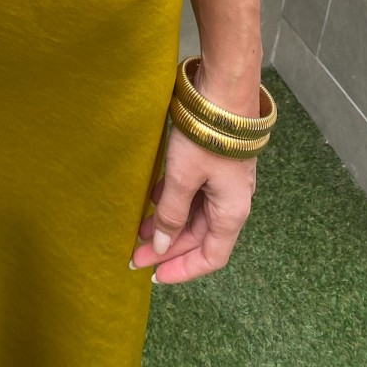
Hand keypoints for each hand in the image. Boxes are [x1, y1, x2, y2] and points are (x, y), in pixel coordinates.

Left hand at [131, 127, 256, 281]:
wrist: (223, 90)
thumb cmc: (205, 137)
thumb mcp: (183, 178)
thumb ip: (170, 214)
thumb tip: (159, 246)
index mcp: (231, 213)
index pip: (210, 257)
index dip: (182, 270)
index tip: (153, 275)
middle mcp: (232, 202)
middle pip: (199, 237)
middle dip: (167, 246)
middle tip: (134, 253)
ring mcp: (225, 182)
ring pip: (195, 215)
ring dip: (168, 223)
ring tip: (137, 229)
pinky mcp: (215, 164)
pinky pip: (194, 193)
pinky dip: (173, 201)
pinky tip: (152, 199)